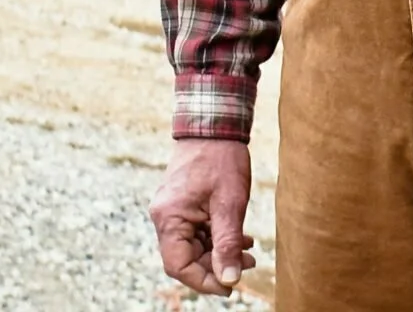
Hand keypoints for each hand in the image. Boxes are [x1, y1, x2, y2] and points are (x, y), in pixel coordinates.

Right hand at [149, 137, 257, 295]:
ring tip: (248, 251)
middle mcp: (164, 217)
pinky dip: (216, 238)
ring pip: (192, 247)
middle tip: (247, 264)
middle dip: (216, 266)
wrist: (214, 125)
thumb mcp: (230, 204)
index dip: (204, 281)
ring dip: (219, 253)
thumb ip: (228, 243)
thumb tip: (230, 279)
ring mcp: (172, 211)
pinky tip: (239, 238)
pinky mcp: (182, 206)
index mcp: (169, 218)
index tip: (230, 286)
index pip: (178, 266)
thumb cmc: (221, 159)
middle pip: (185, 259)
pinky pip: (195, 232)